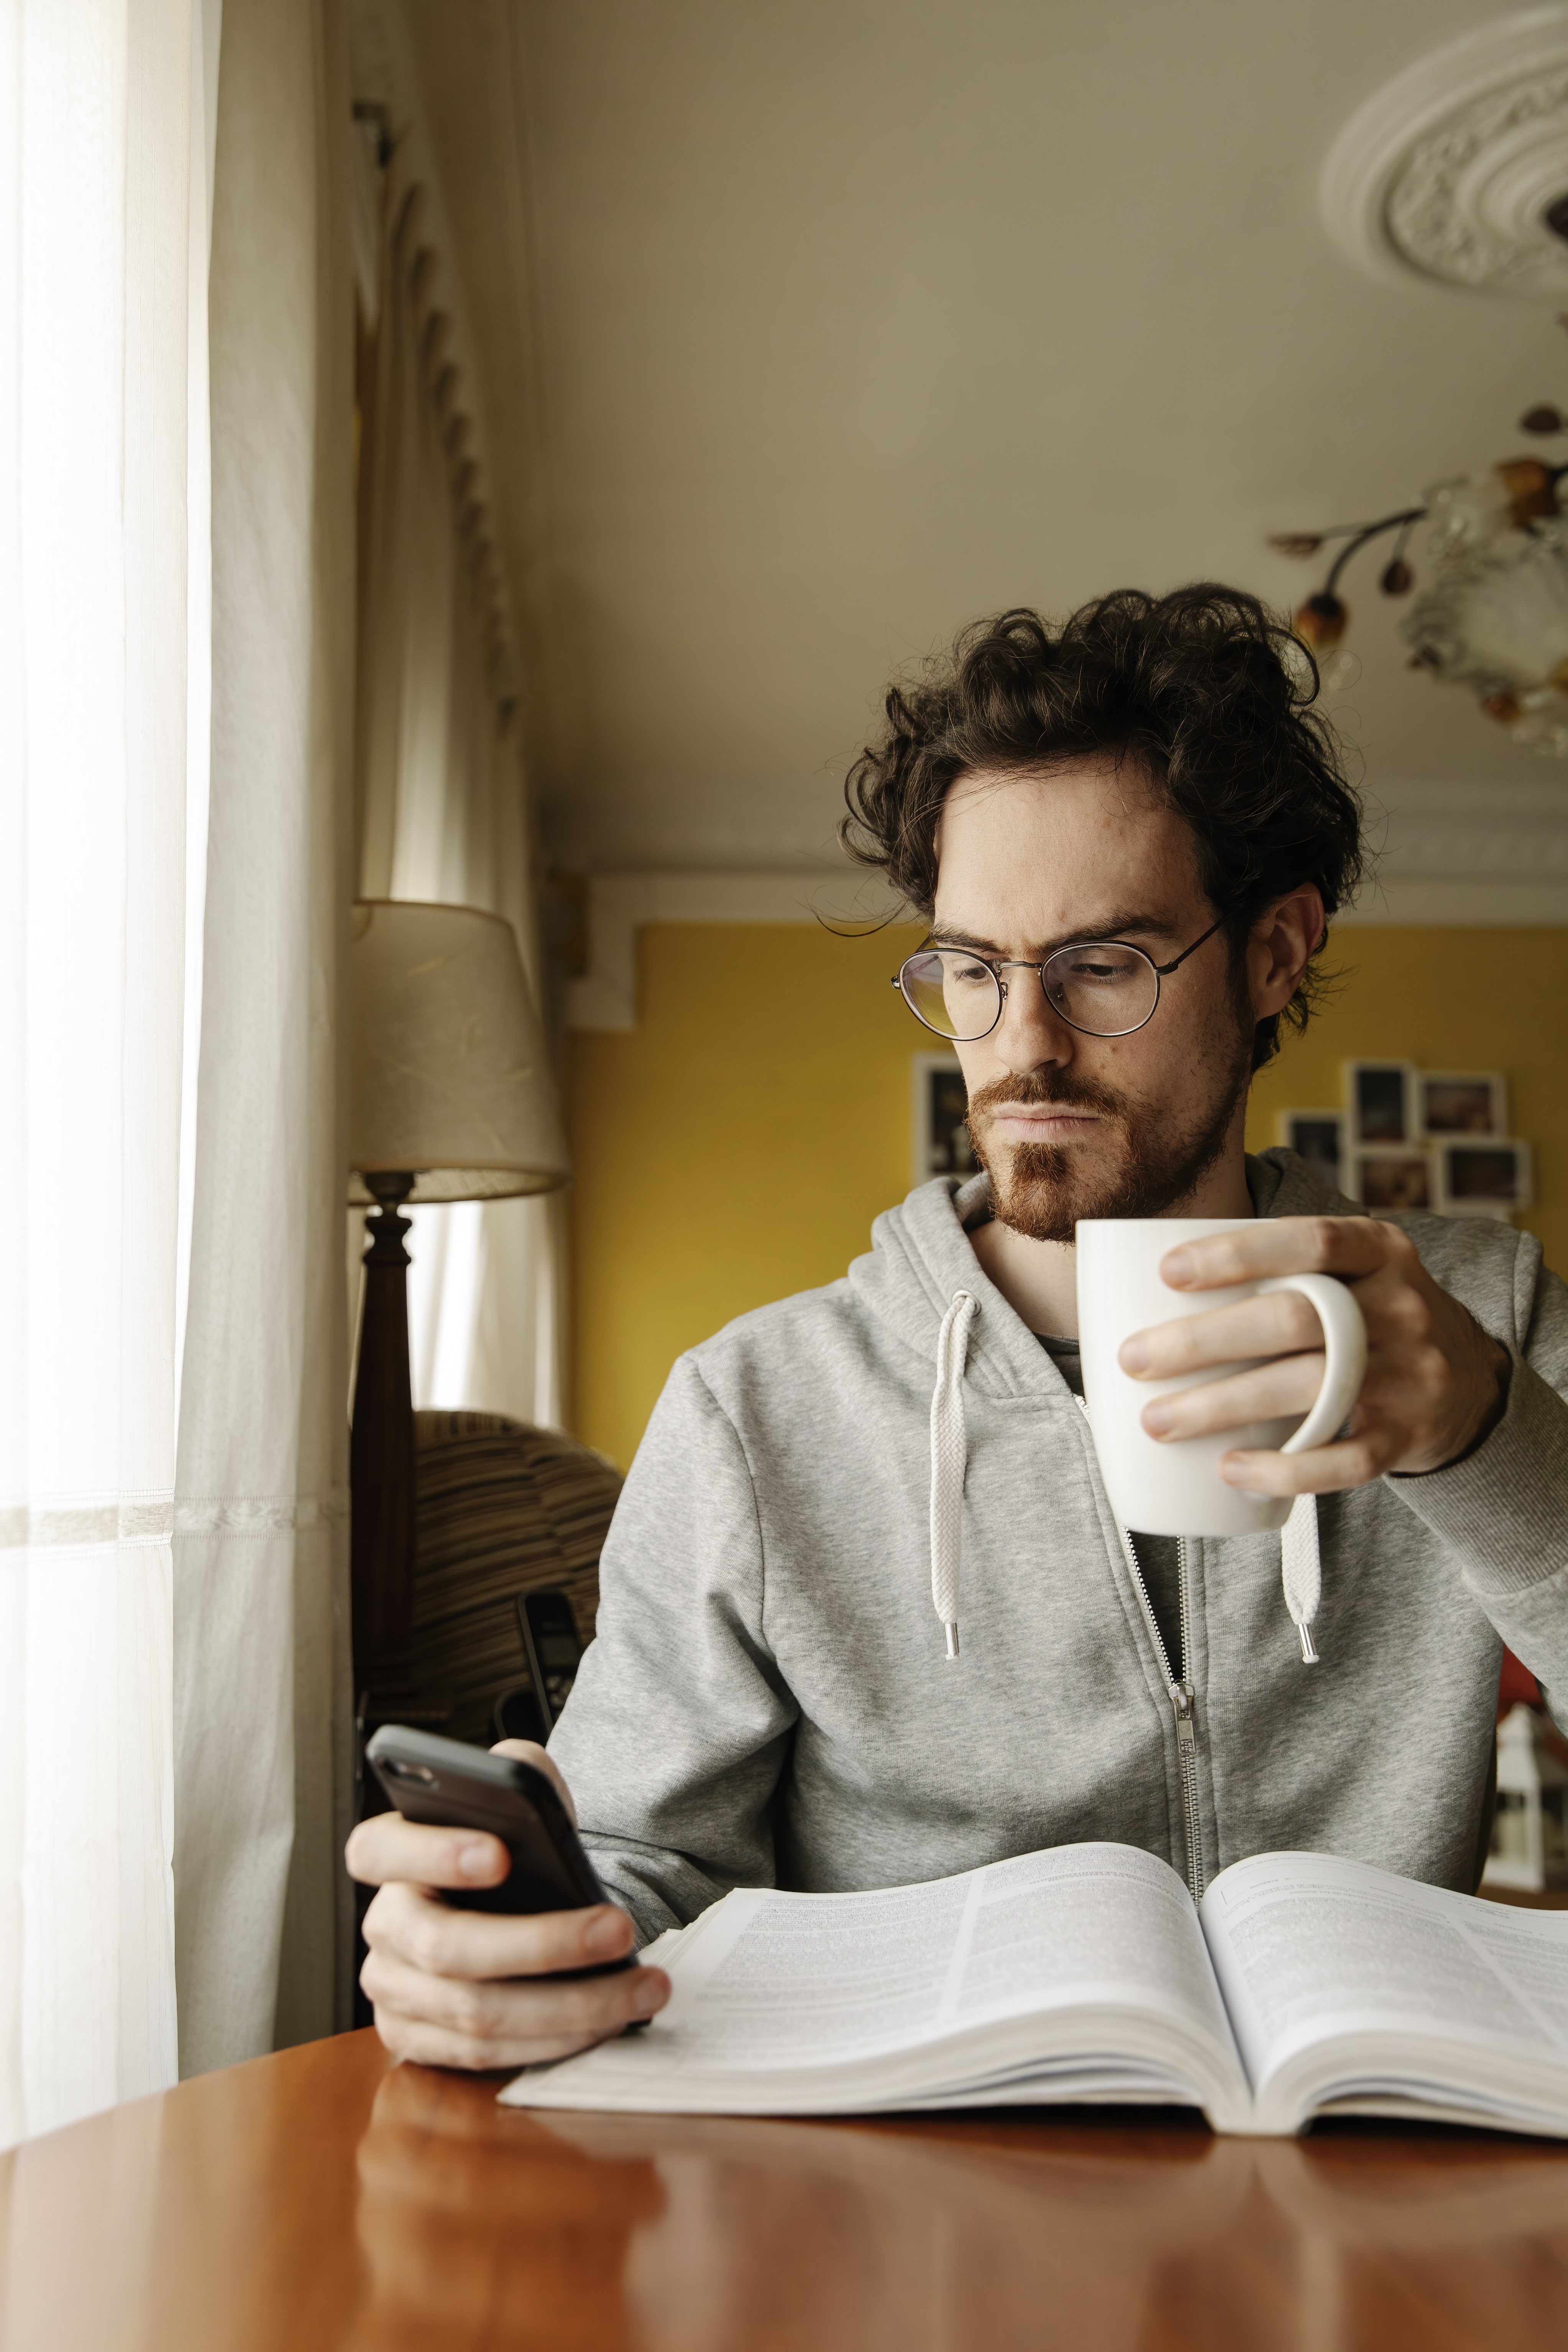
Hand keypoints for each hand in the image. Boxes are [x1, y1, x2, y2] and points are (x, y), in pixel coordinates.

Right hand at [346, 1740, 669, 2069]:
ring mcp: (393, 1990)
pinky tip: (609, 2020)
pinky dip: (553, 2042)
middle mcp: (383, 1925)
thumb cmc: (513, 1850)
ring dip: (571, 2004)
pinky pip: (484, 2054)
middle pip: (444, 1947)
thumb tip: (524, 1781)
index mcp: (389, 1855)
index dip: (433, 1853)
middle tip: (619, 1929)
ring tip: (642, 1986)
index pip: (377, 1851)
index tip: (501, 1853)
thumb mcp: (515, 1797)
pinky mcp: (415, 2041)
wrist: (514, 1905)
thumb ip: (518, 1775)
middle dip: (542, 1944)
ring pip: (476, 2012)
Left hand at [1116, 1216, 1510, 1494]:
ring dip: (1220, 1407)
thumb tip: (1157, 1283)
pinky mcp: (1406, 1436)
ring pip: (1305, 1390)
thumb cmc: (1374, 1317)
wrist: (1471, 1382)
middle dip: (1202, 1342)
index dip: (1237, 1253)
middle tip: (1134, 1358)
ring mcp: (1407, 1375)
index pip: (1310, 1241)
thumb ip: (1286, 1266)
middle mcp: (1398, 1307)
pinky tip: (1229, 1469)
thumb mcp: (1355, 1270)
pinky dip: (1282, 1469)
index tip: (1168, 1273)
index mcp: (1380, 1252)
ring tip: (1155, 1419)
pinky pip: (1342, 1460)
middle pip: (1292, 1320)